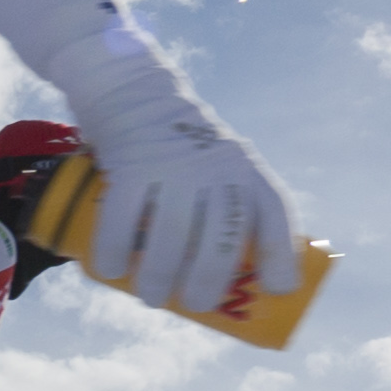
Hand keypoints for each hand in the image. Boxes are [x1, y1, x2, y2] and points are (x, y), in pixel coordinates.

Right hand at [58, 31, 301, 318]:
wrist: (129, 86)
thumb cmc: (173, 141)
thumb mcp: (213, 158)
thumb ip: (221, 201)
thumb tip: (212, 273)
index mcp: (242, 166)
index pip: (272, 210)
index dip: (281, 253)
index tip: (278, 289)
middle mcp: (216, 165)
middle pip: (222, 236)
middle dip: (210, 280)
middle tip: (195, 304)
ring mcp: (174, 164)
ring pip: (173, 235)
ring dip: (160, 276)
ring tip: (151, 298)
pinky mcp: (132, 163)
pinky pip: (123, 219)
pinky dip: (115, 252)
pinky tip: (110, 272)